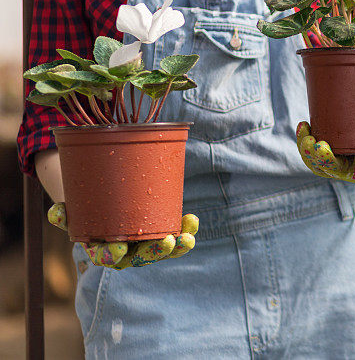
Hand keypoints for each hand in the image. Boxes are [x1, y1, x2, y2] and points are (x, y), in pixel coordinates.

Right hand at [47, 203, 198, 269]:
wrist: (107, 203)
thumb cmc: (88, 209)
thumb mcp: (73, 211)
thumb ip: (63, 214)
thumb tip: (56, 213)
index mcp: (104, 251)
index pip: (108, 258)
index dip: (113, 255)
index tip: (120, 248)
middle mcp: (127, 253)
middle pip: (142, 257)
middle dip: (156, 252)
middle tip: (167, 242)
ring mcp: (145, 246)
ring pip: (163, 250)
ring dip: (177, 246)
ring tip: (188, 237)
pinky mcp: (161, 235)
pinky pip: (175, 237)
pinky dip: (185, 231)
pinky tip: (192, 222)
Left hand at [296, 121, 354, 182]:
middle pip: (339, 171)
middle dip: (328, 160)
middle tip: (323, 147)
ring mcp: (338, 166)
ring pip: (321, 165)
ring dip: (312, 153)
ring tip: (309, 138)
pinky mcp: (326, 159)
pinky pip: (311, 156)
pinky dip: (305, 142)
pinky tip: (304, 125)